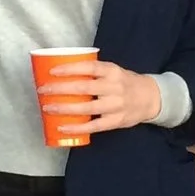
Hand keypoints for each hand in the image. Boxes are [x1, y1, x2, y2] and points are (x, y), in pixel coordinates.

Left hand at [38, 60, 163, 135]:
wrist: (151, 98)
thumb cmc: (125, 82)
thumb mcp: (113, 71)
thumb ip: (94, 72)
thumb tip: (62, 72)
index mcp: (112, 71)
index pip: (88, 67)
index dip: (69, 68)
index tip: (52, 71)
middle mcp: (114, 87)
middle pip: (84, 88)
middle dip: (60, 89)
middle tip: (43, 90)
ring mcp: (116, 106)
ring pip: (87, 108)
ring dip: (65, 109)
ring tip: (47, 108)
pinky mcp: (116, 121)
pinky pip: (94, 126)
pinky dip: (77, 128)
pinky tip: (63, 127)